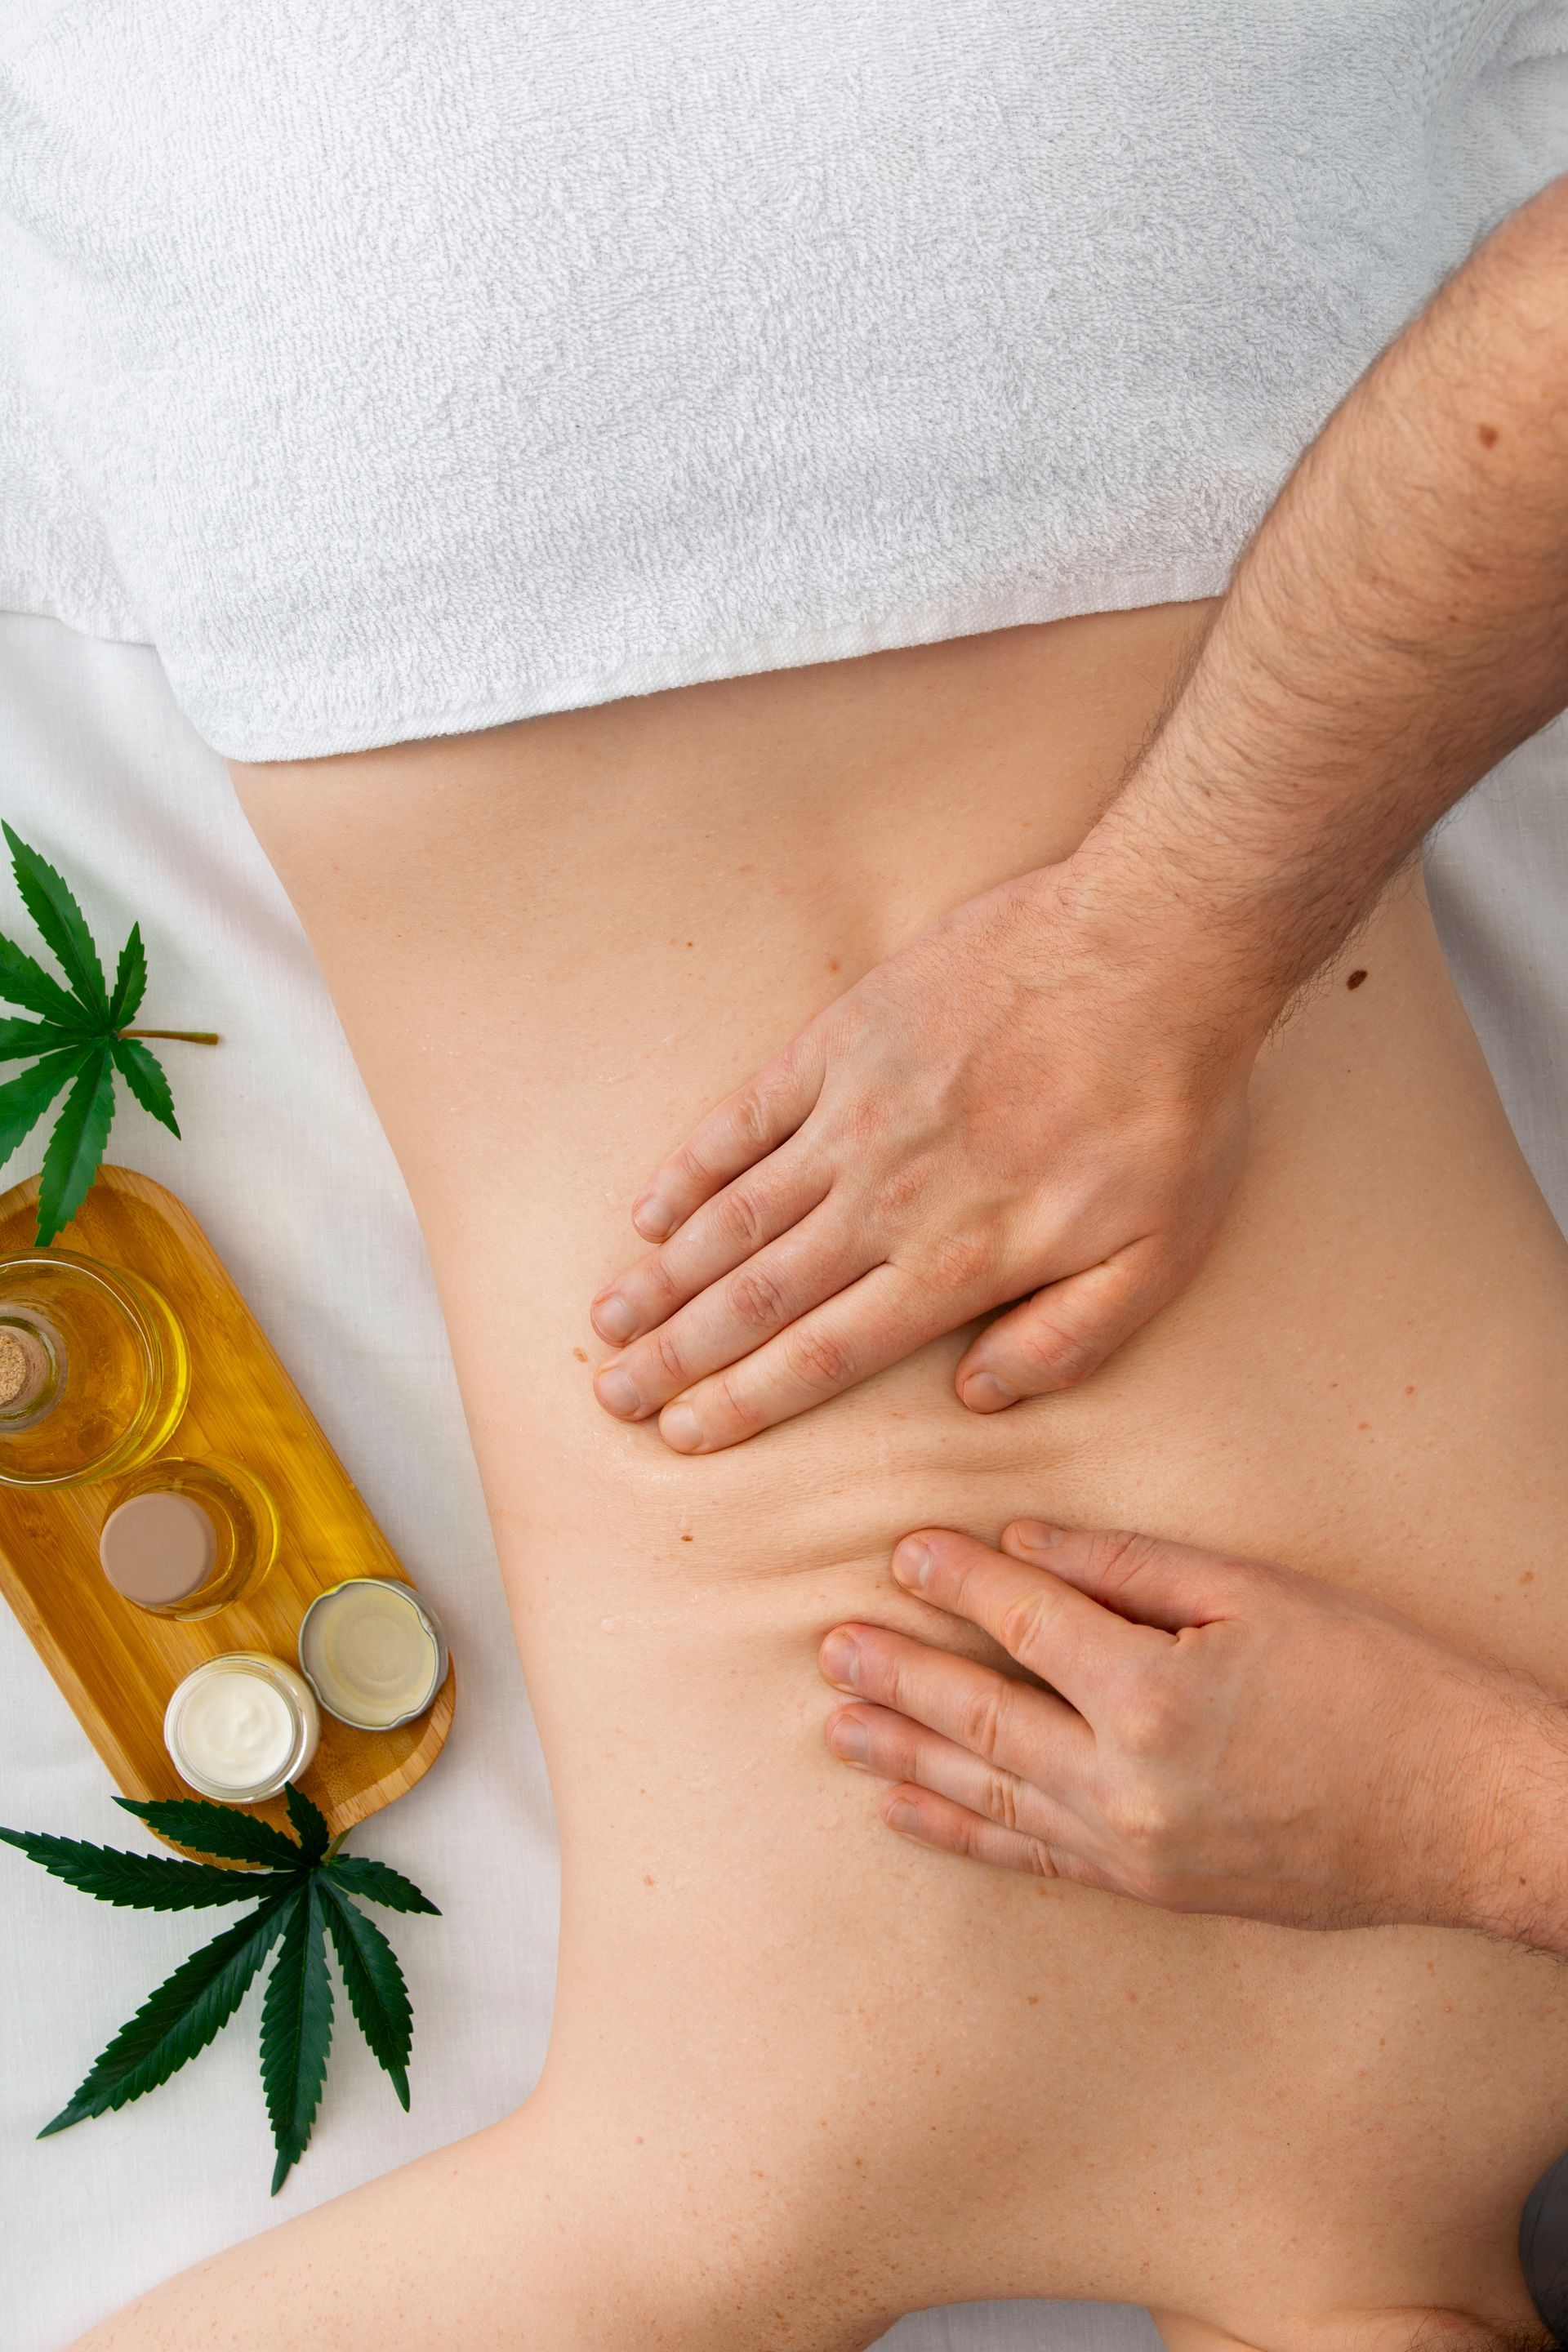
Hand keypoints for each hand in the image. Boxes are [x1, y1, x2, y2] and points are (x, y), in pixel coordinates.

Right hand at [589, 860, 1260, 1452]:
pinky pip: (745, 1117)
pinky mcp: (844, 1040)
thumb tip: (978, 1397)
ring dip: (663, 1275)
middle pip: (755, 1297)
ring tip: (608, 1321)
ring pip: (734, 1216)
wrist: (1151, 949)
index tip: (686, 1434)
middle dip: (677, 1355)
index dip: (744, 1402)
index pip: (824, 1354)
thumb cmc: (1169, 1109)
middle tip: (615, 1395)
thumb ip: (1068, 1340)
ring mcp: (853, 1115)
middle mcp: (885, 1200)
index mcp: (955, 1263)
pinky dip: (690, 1167)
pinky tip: (647, 1209)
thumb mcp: (1159, 1256)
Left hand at [817, 1520, 1567, 1940]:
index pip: (1024, 1620)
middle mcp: (1125, 1786)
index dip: (957, 1580)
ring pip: (987, 1797)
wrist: (1468, 1816)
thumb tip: (1021, 1544)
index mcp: (1153, 1695)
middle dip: (898, 1676)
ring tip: (836, 1725)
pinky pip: (1030, 1859)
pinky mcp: (1150, 1890)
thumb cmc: (1380, 1684)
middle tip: (828, 1646)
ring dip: (904, 1756)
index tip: (902, 1551)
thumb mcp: (1259, 1593)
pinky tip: (905, 1812)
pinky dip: (959, 1833)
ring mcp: (1132, 1851)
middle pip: (980, 1718)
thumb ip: (1128, 1568)